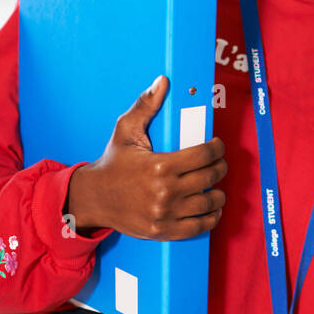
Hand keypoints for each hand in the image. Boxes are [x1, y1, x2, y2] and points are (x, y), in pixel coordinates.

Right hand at [67, 75, 226, 237]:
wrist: (93, 198)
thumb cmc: (113, 164)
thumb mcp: (125, 131)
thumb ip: (145, 106)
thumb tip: (163, 82)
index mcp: (160, 166)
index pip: (205, 154)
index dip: (217, 148)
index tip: (217, 145)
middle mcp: (166, 191)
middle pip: (211, 177)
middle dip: (220, 167)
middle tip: (218, 163)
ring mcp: (165, 213)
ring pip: (210, 203)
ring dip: (219, 194)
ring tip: (215, 186)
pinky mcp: (164, 230)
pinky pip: (199, 226)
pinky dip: (211, 218)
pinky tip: (212, 208)